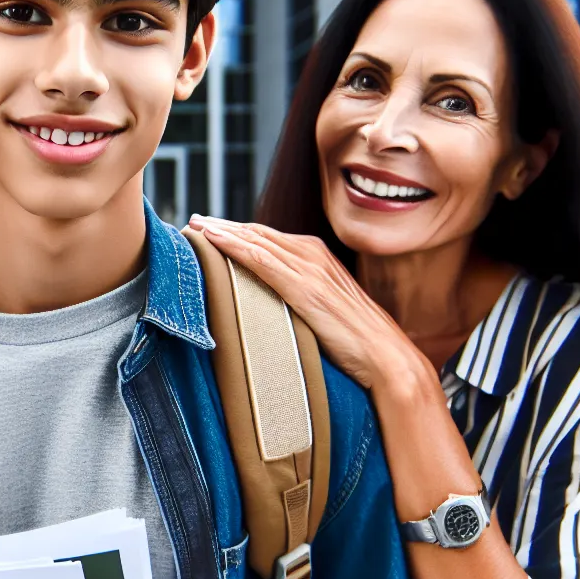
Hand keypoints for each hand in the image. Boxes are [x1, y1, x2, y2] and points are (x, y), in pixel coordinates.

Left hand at [188, 215, 430, 392]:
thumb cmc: (357, 342)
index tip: (209, 228)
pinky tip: (213, 241)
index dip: (237, 231)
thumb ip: (300, 297)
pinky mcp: (305, 289)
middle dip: (223, 225)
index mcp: (318, 257)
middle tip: (192, 221)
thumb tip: (270, 304)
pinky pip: (262, 260)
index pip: (268, 237)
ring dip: (221, 231)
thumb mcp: (324, 310)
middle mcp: (313, 255)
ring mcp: (310, 270)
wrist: (387, 358)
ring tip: (193, 226)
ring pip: (255, 241)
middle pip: (257, 233)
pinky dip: (234, 246)